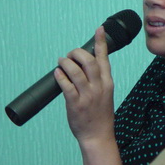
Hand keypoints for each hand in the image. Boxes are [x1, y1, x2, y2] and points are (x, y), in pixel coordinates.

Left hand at [54, 26, 114, 144]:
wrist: (98, 136)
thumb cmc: (100, 115)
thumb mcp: (105, 94)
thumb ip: (98, 79)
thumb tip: (83, 63)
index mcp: (107, 83)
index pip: (104, 58)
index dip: (101, 42)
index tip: (99, 29)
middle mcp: (98, 87)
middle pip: (88, 61)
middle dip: (77, 53)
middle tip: (70, 55)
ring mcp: (87, 96)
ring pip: (75, 71)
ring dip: (66, 63)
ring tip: (61, 62)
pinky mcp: (75, 104)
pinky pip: (66, 86)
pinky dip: (60, 76)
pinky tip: (57, 74)